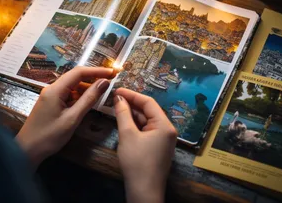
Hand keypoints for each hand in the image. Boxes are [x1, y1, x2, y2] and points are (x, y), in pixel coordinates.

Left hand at [16, 66, 114, 167]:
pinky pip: (69, 94)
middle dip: (93, 77)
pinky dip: (80, 96)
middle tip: (111, 80)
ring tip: (103, 92)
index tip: (112, 72)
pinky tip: (89, 101)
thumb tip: (104, 82)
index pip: (79, 72)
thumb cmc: (49, 136)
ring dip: (87, 87)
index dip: (97, 71)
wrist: (27, 151)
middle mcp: (52, 88)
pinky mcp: (52, 103)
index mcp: (56, 89)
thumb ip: (89, 99)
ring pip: (73, 86)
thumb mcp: (72, 118)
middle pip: (76, 77)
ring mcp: (51, 95)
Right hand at [114, 88, 176, 202]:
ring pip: (146, 121)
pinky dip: (135, 125)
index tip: (117, 90)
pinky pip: (146, 130)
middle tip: (114, 98)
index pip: (148, 102)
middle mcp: (167, 130)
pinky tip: (123, 121)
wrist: (143, 193)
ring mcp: (163, 139)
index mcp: (165, 125)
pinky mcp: (157, 147)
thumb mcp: (128, 135)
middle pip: (148, 111)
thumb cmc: (137, 162)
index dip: (132, 94)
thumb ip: (123, 113)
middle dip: (131, 104)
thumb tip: (118, 98)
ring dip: (132, 114)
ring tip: (116, 107)